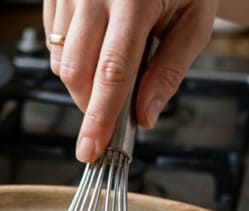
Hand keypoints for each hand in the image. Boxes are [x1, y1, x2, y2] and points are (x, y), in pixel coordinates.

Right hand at [43, 0, 216, 161]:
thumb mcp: (194, 22)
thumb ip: (169, 71)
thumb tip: (144, 116)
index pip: (111, 72)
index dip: (100, 118)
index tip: (91, 151)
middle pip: (77, 72)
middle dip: (93, 103)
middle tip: (118, 106)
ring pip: (61, 62)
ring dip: (84, 80)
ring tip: (115, 58)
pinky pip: (53, 44)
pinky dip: (74, 57)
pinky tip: (98, 41)